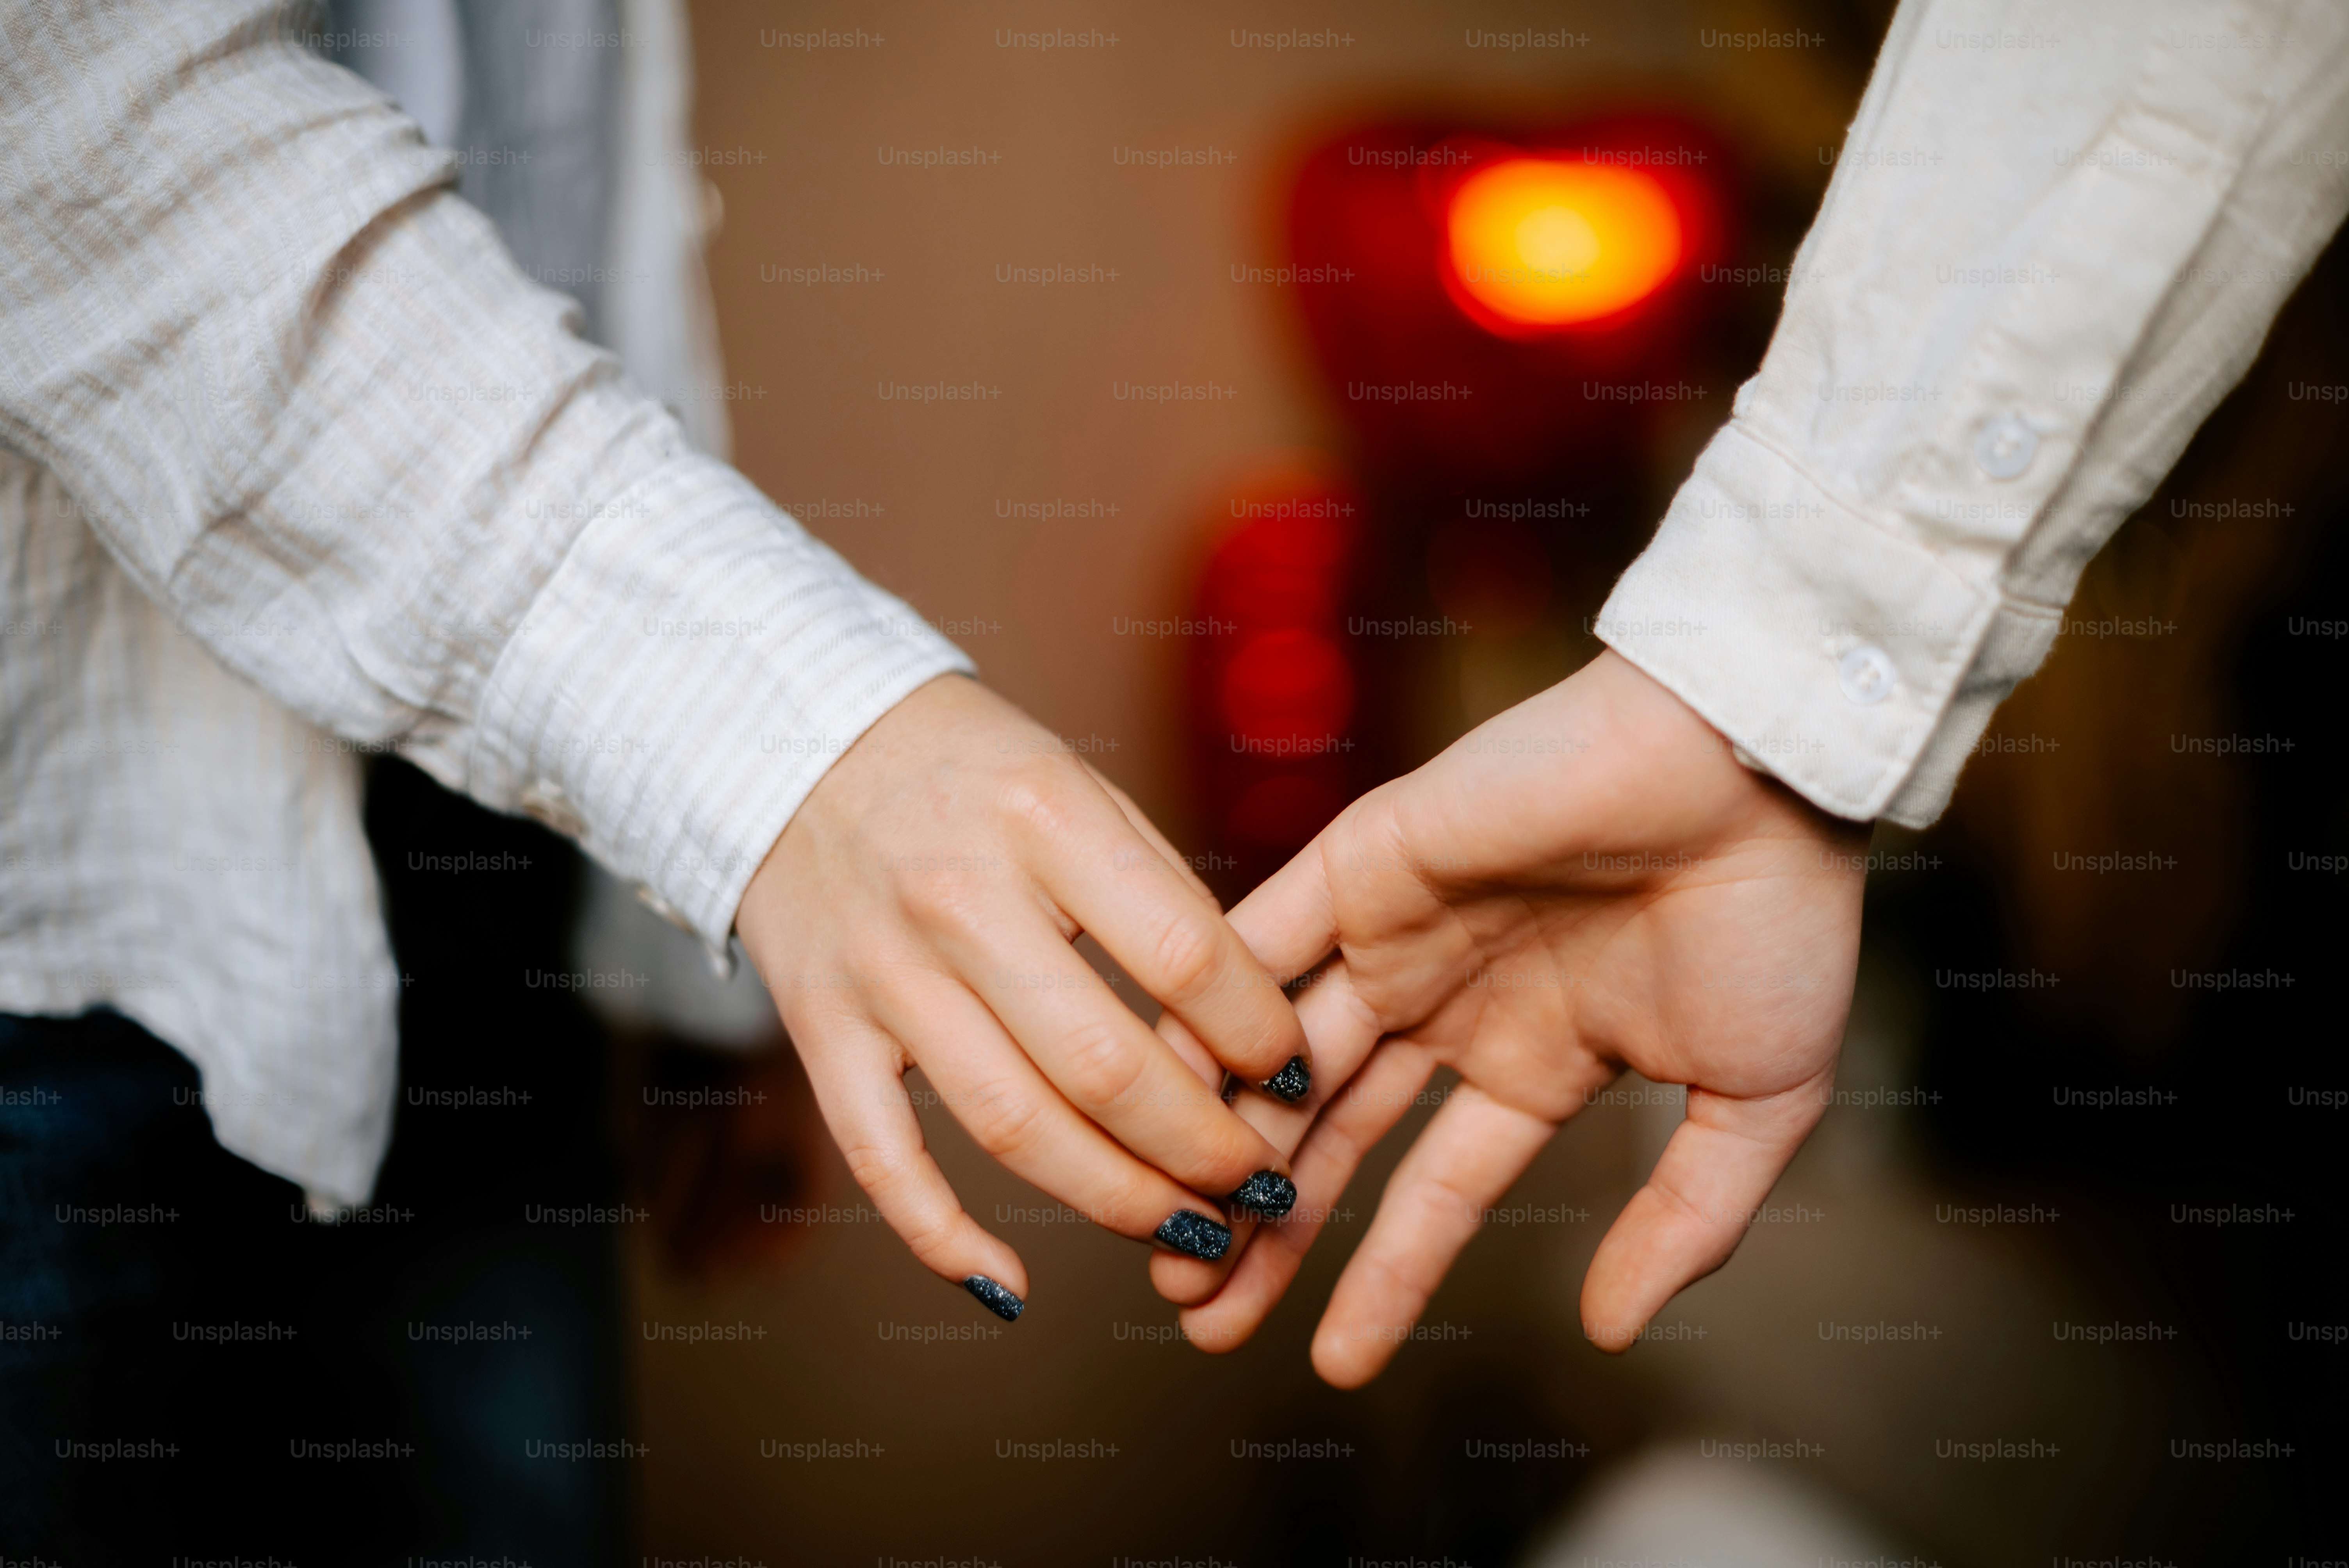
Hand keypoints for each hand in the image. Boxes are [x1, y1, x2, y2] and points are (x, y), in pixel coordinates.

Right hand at [735, 674, 1309, 1317]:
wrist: (792, 739)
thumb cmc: (967, 767)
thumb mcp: (1075, 785)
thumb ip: (1158, 891)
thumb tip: (1251, 1018)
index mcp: (1043, 818)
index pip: (1182, 952)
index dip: (1255, 1032)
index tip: (1295, 1073)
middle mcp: (959, 898)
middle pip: (1104, 1066)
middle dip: (1203, 1148)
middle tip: (1261, 1185)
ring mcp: (883, 971)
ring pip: (1013, 1128)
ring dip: (1116, 1202)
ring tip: (1191, 1233)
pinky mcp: (821, 1028)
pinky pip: (882, 1161)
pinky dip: (943, 1239)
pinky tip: (1011, 1287)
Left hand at [1147, 651, 1868, 1382]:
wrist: (1756, 767)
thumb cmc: (1780, 914)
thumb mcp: (1759, 1103)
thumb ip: (1688, 1219)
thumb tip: (1615, 1330)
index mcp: (1538, 1058)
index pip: (1434, 1190)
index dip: (1381, 1276)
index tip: (1330, 1361)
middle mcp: (1453, 1002)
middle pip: (1329, 1135)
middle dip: (1264, 1225)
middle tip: (1196, 1311)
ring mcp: (1400, 931)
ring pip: (1276, 1051)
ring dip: (1212, 1130)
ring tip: (1159, 1225)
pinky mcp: (1366, 856)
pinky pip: (1263, 934)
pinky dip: (1206, 1002)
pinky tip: (1155, 1079)